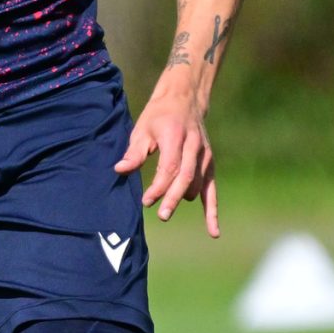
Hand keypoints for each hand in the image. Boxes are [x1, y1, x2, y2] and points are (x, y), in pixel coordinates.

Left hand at [118, 74, 219, 236]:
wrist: (185, 100)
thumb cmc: (159, 116)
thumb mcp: (142, 128)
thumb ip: (134, 152)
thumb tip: (120, 170)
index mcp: (177, 137)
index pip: (170, 167)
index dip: (159, 186)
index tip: (146, 200)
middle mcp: (195, 147)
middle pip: (186, 178)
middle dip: (173, 198)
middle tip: (161, 215)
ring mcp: (205, 157)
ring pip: (197, 184)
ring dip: (182, 198)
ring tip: (165, 209)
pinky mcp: (209, 165)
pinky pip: (212, 191)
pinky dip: (212, 212)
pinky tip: (213, 232)